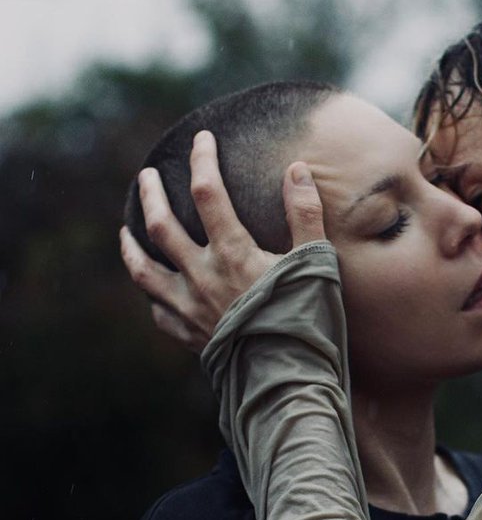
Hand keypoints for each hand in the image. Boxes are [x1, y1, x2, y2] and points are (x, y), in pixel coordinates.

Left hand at [119, 130, 326, 351]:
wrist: (290, 380)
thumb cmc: (309, 320)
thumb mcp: (317, 262)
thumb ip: (305, 214)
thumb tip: (296, 168)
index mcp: (232, 253)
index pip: (208, 192)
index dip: (202, 160)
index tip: (202, 139)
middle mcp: (201, 276)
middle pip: (161, 225)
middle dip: (151, 194)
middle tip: (148, 175)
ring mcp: (190, 309)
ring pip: (144, 270)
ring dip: (131, 246)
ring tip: (125, 230)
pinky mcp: (191, 336)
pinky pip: (160, 313)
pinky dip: (154, 298)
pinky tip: (155, 292)